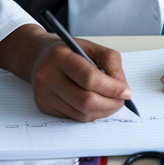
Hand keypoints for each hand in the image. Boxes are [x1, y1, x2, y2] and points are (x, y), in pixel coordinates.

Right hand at [0, 24, 132, 121]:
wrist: (37, 56)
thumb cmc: (68, 51)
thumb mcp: (91, 47)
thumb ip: (112, 64)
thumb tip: (123, 90)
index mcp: (60, 56)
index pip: (90, 78)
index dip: (112, 88)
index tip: (126, 92)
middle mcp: (48, 76)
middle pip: (86, 101)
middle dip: (110, 104)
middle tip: (122, 100)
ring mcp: (44, 94)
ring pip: (82, 114)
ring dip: (103, 111)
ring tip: (111, 101)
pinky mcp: (44, 107)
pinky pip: (75, 117)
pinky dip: (91, 113)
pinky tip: (95, 103)